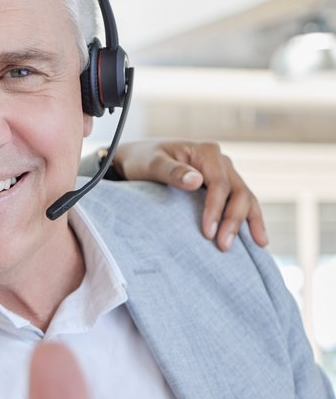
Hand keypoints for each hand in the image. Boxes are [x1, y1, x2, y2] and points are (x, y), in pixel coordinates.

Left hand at [114, 140, 268, 252]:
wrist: (139, 160)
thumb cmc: (143, 160)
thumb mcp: (152, 164)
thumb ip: (172, 171)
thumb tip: (196, 181)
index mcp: (206, 152)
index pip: (220, 183)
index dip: (216, 209)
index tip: (208, 233)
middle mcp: (220, 161)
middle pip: (238, 191)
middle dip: (234, 220)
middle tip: (224, 246)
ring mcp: (224, 174)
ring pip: (245, 197)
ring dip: (250, 221)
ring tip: (258, 245)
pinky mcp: (222, 187)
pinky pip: (241, 203)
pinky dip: (250, 219)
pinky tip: (257, 238)